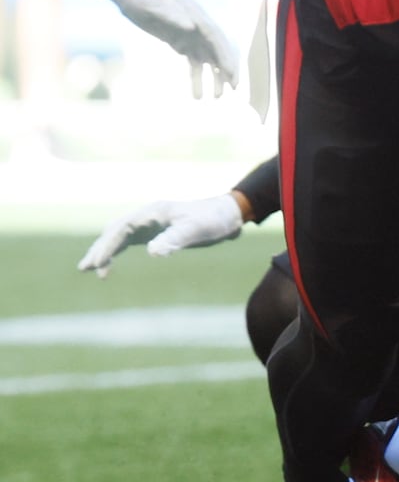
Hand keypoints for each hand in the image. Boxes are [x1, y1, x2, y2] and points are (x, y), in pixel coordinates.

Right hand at [77, 194, 243, 277]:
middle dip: (100, 249)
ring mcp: (150, 223)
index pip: (122, 228)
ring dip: (104, 251)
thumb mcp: (197, 229)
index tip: (98, 262)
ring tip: (89, 269)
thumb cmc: (214, 220)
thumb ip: (175, 239)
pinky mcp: (156, 231)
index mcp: (153, 212)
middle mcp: (148, 215)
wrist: (228, 214)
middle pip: (115, 231)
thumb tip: (153, 252)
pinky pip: (129, 241)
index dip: (108, 245)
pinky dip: (116, 251)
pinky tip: (109, 265)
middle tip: (85, 268)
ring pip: (119, 236)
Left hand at [103, 0, 238, 97]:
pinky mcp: (181, 43)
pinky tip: (198, 95)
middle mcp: (198, 26)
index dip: (225, 56)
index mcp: (196, 15)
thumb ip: (171, 13)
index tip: (231, 74)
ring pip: (210, 60)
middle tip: (234, 88)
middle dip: (228, 68)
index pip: (217, 39)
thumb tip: (192, 26)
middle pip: (219, 50)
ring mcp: (191, 36)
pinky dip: (197, 79)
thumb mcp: (151, 2)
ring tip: (217, 98)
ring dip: (216, 77)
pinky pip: (194, 64)